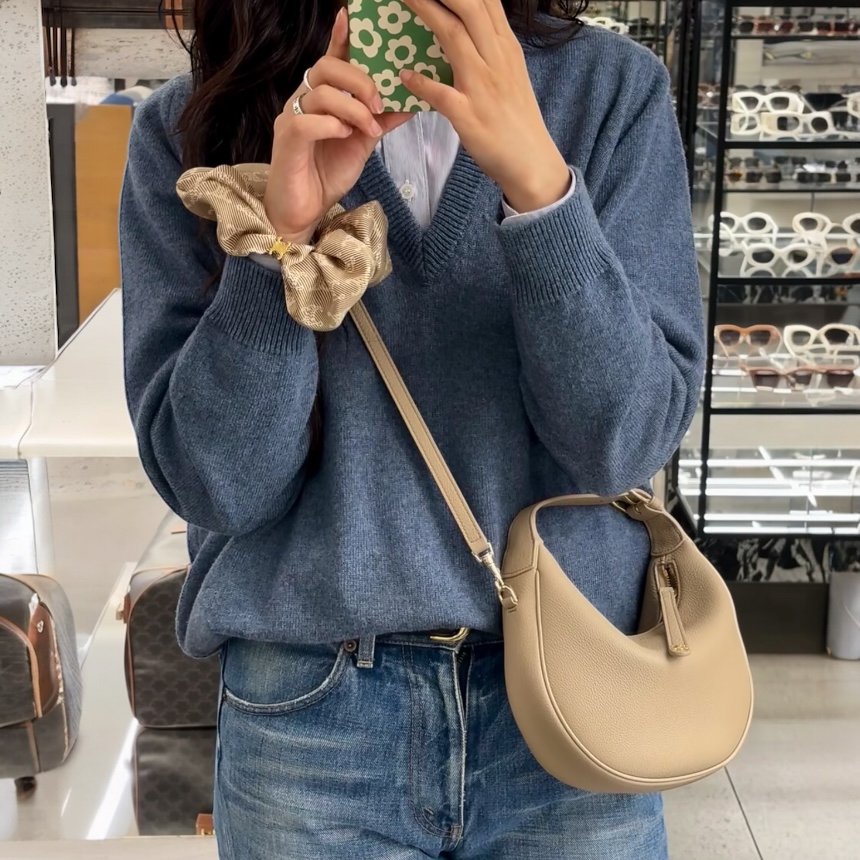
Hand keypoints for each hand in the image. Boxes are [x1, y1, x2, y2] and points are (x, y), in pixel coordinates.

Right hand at [264, 8, 411, 243]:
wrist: (303, 213)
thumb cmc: (326, 176)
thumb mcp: (362, 145)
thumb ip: (379, 122)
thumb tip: (409, 104)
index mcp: (321, 100)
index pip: (330, 60)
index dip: (340, 38)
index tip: (351, 16)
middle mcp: (303, 102)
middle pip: (325, 68)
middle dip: (358, 80)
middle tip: (378, 103)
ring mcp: (291, 118)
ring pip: (321, 93)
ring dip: (352, 107)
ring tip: (368, 128)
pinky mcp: (286, 140)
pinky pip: (307, 120)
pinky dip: (331, 124)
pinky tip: (345, 135)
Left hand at [399, 0, 569, 212]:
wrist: (532, 161)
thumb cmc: (516, 118)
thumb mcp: (509, 72)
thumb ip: (489, 45)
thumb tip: (467, 24)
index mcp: (505, 46)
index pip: (485, 0)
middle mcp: (496, 58)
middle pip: (468, 6)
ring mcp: (483, 87)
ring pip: (454, 37)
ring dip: (425, 13)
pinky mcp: (470, 117)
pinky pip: (441, 94)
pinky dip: (422, 82)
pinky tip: (405, 75)